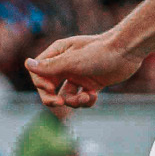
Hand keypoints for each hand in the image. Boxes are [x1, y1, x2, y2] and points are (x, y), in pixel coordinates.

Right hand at [25, 32, 140, 108]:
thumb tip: (27, 64)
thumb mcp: (72, 61)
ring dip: (74, 101)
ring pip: (66, 96)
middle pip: (49, 88)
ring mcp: (78, 75)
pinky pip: (81, 98)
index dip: (41, 84)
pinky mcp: (92, 84)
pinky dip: (86, 101)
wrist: (127, 51)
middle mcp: (66, 65)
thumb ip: (50, 66)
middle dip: (53, 99)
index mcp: (57, 54)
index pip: (38, 73)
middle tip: (60, 103)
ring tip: (86, 97)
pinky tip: (94, 95)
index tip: (51, 89)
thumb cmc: (99, 52)